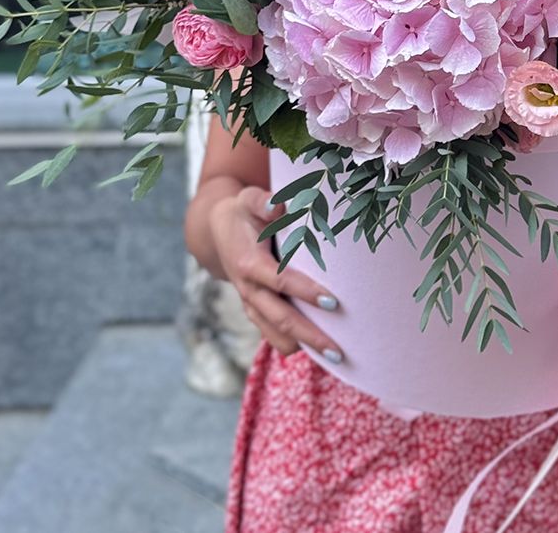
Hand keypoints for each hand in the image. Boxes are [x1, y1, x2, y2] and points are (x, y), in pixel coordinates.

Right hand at [209, 185, 344, 362]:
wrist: (217, 231)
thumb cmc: (243, 213)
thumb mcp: (249, 200)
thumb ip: (263, 202)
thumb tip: (278, 204)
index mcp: (249, 264)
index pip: (282, 283)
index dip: (307, 293)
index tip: (334, 303)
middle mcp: (249, 290)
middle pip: (281, 320)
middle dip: (311, 337)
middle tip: (340, 352)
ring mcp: (251, 304)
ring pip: (276, 335)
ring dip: (305, 347)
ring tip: (337, 359)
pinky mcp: (255, 310)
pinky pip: (273, 335)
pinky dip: (294, 344)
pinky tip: (320, 351)